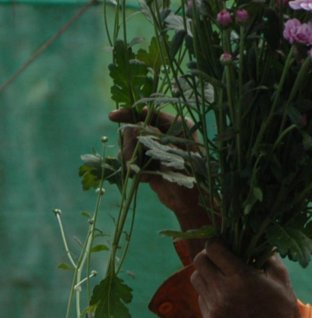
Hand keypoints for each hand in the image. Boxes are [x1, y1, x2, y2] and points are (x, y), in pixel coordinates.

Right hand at [108, 108, 207, 224]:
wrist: (191, 204)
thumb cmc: (192, 179)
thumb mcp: (174, 156)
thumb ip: (156, 140)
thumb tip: (134, 128)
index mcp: (178, 126)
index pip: (150, 113)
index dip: (130, 113)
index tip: (113, 117)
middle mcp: (166, 133)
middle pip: (135, 128)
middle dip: (130, 143)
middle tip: (131, 159)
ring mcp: (156, 147)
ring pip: (130, 143)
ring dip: (131, 158)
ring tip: (142, 173)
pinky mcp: (148, 161)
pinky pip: (130, 158)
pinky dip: (133, 168)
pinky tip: (144, 179)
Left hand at [190, 241, 311, 317]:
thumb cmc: (283, 305)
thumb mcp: (280, 275)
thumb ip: (265, 253)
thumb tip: (252, 236)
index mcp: (241, 278)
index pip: (212, 249)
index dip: (217, 243)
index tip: (224, 245)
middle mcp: (224, 293)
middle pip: (199, 262)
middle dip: (208, 256)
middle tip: (220, 259)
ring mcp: (215, 309)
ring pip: (196, 279)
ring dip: (206, 274)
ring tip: (222, 277)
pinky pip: (201, 297)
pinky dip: (209, 293)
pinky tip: (225, 296)